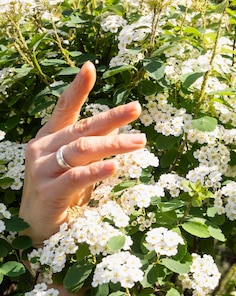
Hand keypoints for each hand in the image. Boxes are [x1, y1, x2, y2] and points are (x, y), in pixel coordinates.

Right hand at [19, 62, 145, 246]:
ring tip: (139, 141)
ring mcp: (43, 170)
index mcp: (50, 139)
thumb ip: (91, 148)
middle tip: (137, 109)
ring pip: (82, 150)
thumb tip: (118, 128)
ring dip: (114, 145)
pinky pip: (76, 178)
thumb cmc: (61, 194)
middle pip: (82, 129)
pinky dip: (96, 172)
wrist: (36, 228)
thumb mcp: (76, 166)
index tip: (90, 67)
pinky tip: (114, 167)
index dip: (77, 88)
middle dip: (112, 118)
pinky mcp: (48, 191)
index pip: (64, 109)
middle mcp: (43, 149)